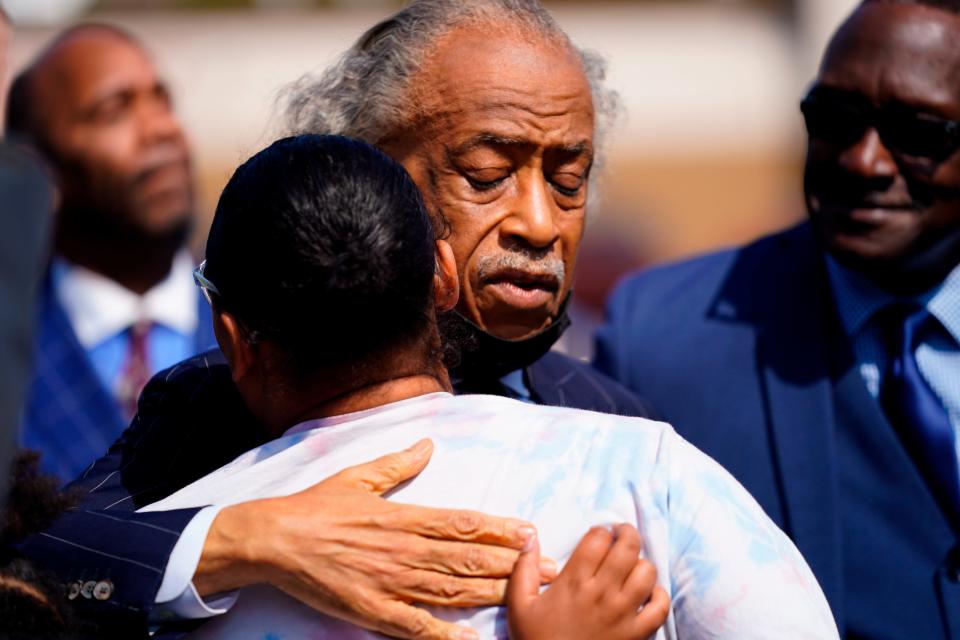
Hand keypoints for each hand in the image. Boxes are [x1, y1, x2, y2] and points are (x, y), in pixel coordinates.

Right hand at [195, 438, 556, 639]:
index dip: (501, 528)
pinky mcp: (373, 610)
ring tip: (529, 595)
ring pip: (453, 588)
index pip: (464, 522)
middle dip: (515, 564)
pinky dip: (446, 633)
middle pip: (469, 558)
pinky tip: (473, 635)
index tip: (531, 532)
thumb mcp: (358, 475)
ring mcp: (391, 582)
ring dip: (494, 591)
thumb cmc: (315, 505)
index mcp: (404, 516)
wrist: (273, 539)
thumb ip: (398, 464)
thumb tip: (428, 445)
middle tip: (551, 569)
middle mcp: (405, 549)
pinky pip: (417, 625)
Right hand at [507, 524, 669, 639]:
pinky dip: (659, 596)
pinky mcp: (637, 634)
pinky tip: (649, 593)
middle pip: (627, 548)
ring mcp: (623, 614)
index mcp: (574, 581)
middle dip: (627, 533)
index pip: (598, 538)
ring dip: (642, 563)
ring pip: (646, 572)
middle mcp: (602, 592)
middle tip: (622, 534)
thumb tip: (530, 536)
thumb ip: (524, 568)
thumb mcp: (519, 605)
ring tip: (633, 565)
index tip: (600, 534)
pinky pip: (660, 607)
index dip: (601, 530)